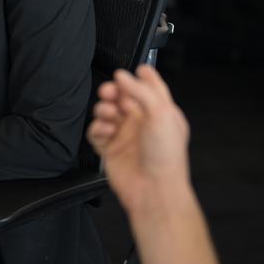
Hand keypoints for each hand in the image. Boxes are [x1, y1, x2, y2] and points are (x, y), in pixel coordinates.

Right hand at [87, 65, 191, 215]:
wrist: (154, 190)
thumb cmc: (166, 157)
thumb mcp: (161, 113)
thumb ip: (141, 90)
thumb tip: (124, 76)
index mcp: (161, 112)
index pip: (148, 87)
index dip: (136, 78)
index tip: (125, 73)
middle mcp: (143, 123)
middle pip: (122, 98)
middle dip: (112, 92)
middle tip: (108, 92)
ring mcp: (125, 136)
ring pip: (106, 112)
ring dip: (104, 109)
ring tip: (108, 114)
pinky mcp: (110, 149)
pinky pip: (96, 132)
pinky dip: (97, 129)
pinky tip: (105, 132)